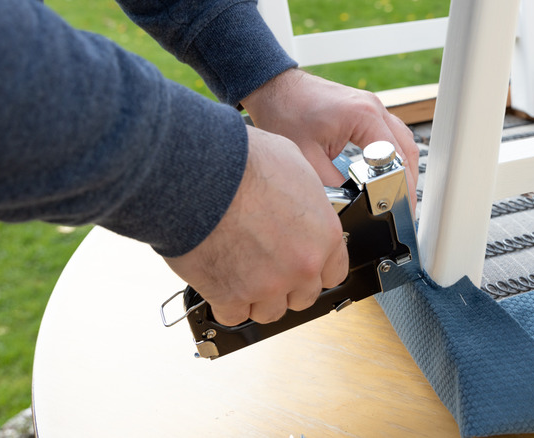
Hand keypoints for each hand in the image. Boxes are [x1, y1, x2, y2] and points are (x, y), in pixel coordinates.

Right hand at [163, 126, 348, 325]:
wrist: (200, 173)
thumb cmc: (242, 162)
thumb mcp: (294, 165)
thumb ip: (304, 198)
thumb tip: (299, 200)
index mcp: (324, 235)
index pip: (334, 272)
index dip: (315, 269)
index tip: (301, 265)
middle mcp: (301, 265)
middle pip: (303, 296)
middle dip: (286, 285)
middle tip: (266, 267)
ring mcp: (268, 285)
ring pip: (269, 312)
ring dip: (256, 297)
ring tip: (239, 273)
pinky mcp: (231, 296)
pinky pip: (233, 316)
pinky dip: (225, 303)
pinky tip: (219, 282)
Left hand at [241, 69, 418, 210]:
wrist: (274, 88)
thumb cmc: (285, 113)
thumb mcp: (306, 158)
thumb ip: (332, 184)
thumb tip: (351, 205)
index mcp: (363, 116)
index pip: (395, 157)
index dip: (400, 185)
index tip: (400, 207)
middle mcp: (373, 108)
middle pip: (407, 149)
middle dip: (408, 180)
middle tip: (404, 207)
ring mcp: (372, 107)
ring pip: (403, 141)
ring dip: (404, 167)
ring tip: (399, 193)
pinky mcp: (366, 110)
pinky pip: (391, 134)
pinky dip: (394, 155)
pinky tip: (387, 172)